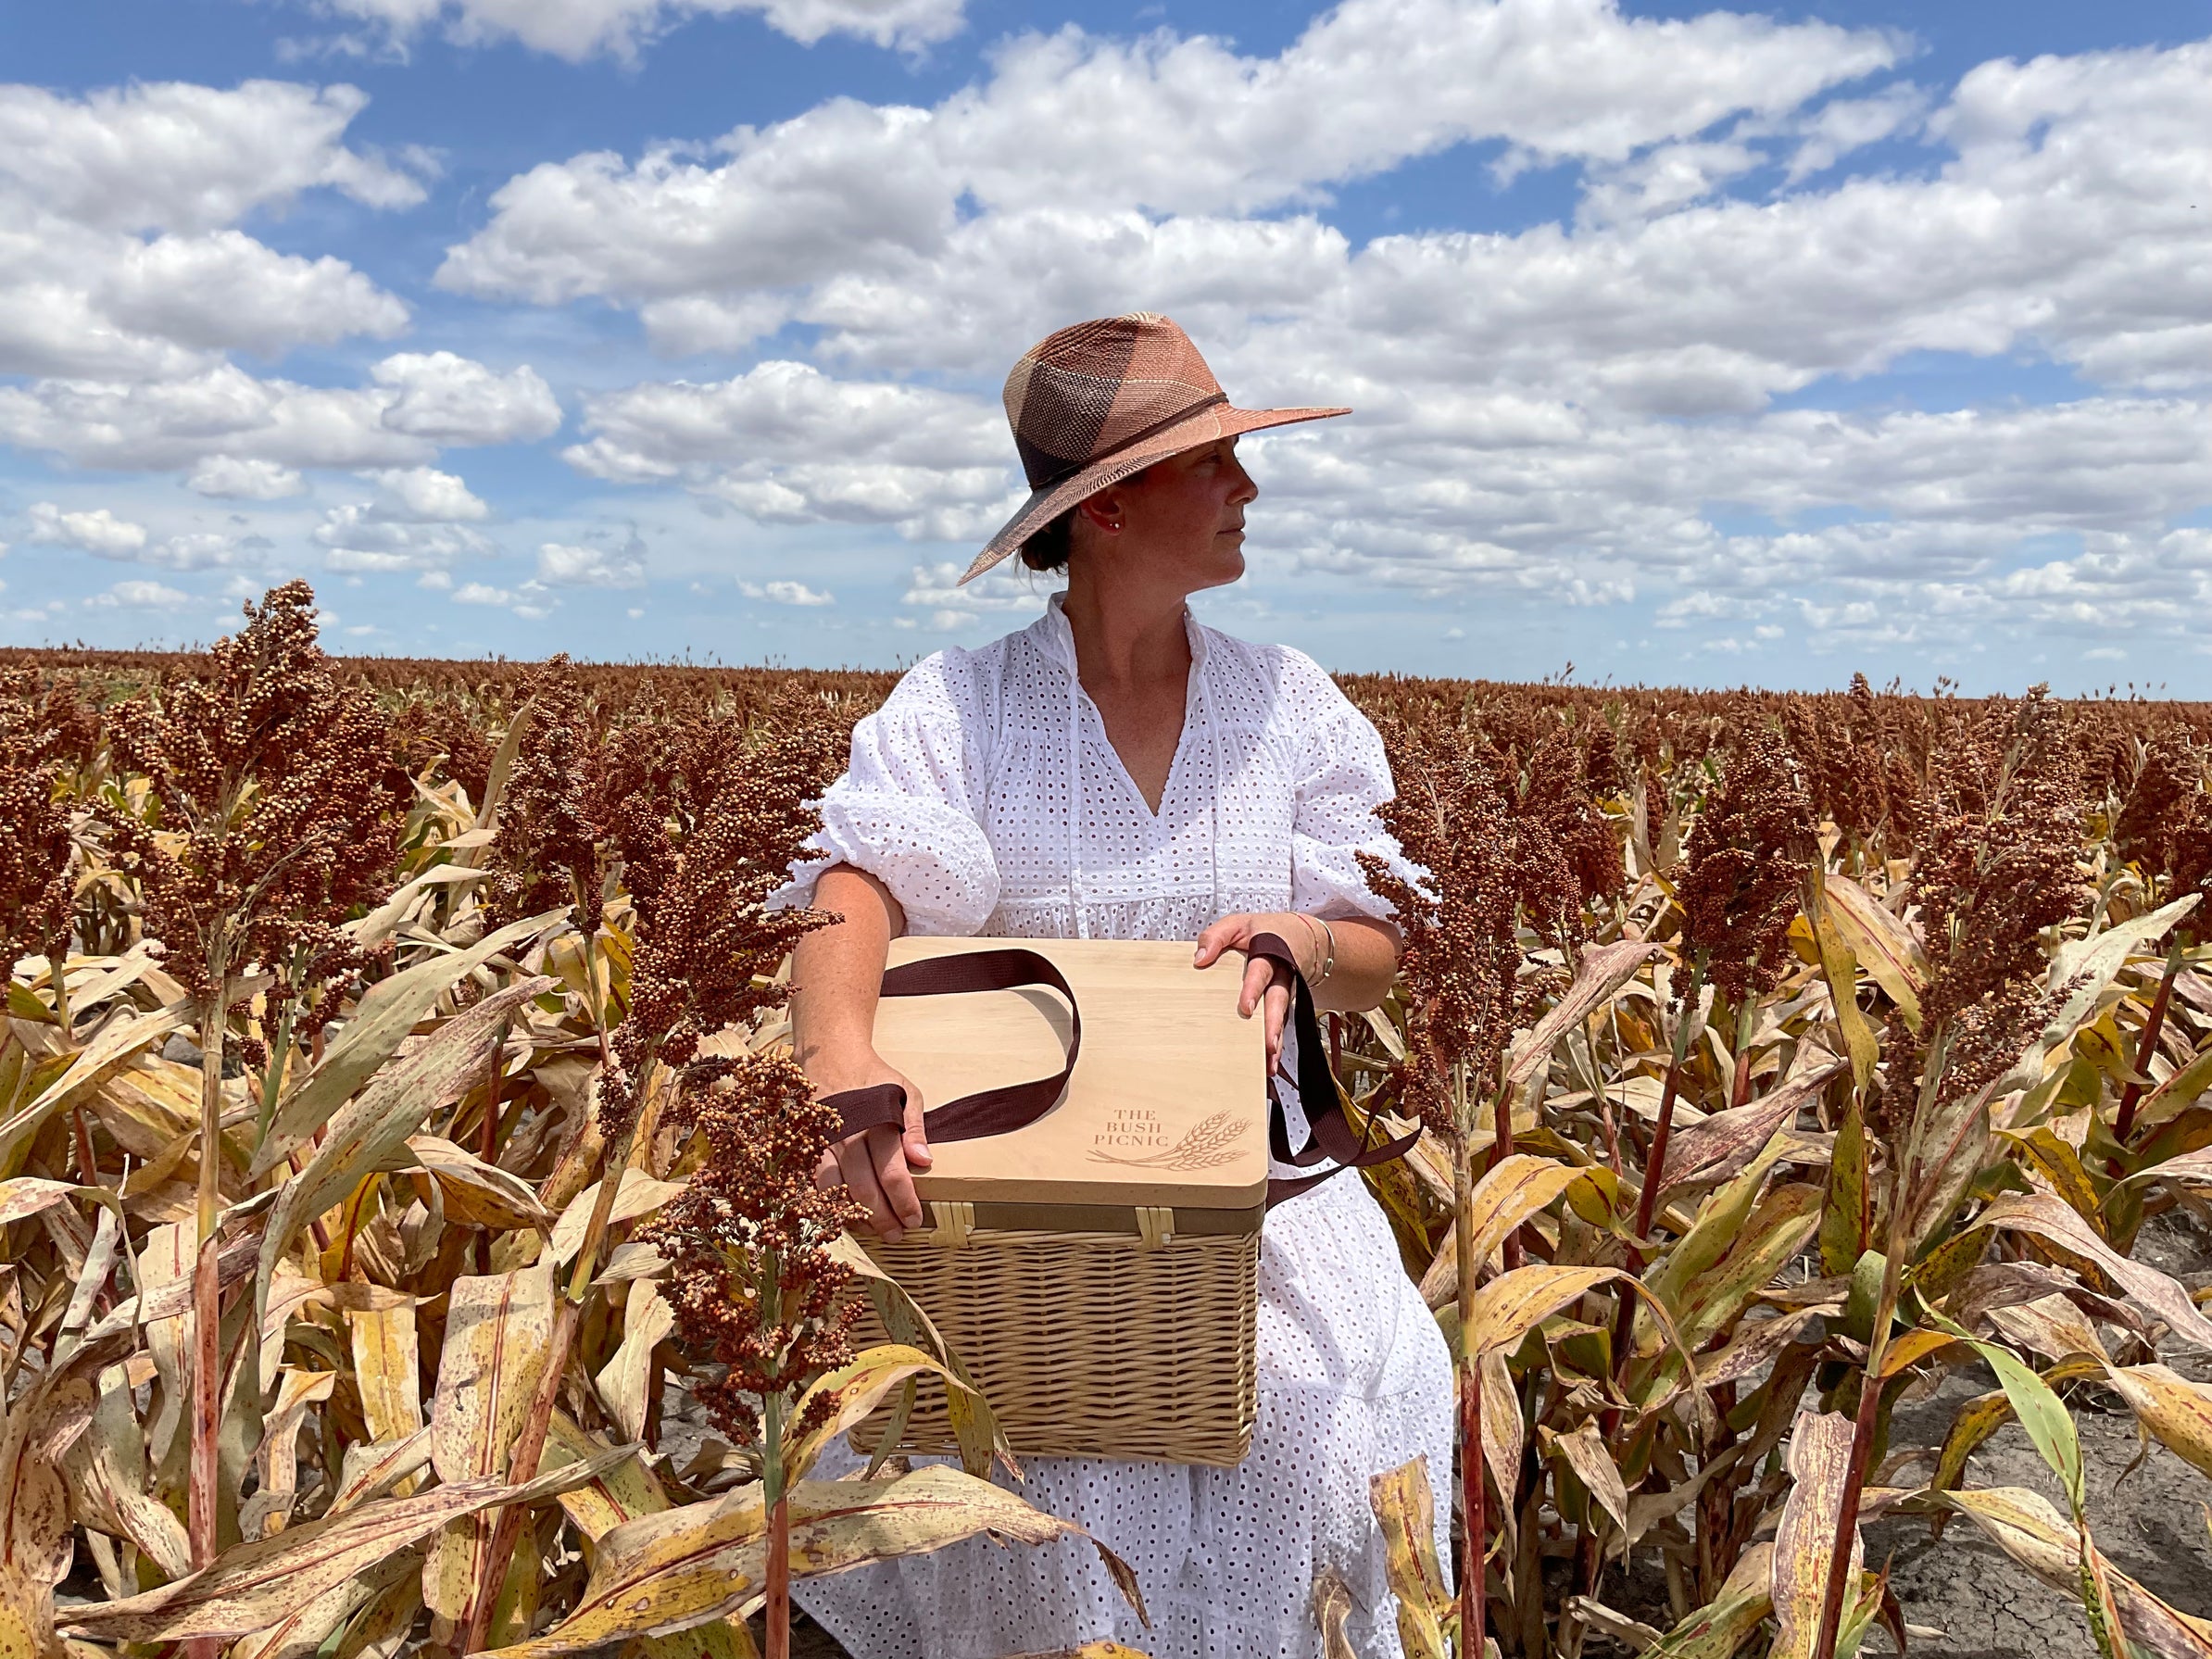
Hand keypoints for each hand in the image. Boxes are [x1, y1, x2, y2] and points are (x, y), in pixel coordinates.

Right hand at [807, 1048, 932, 1241]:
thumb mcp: (905, 1093)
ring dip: (855, 1215)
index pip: (892, 1173)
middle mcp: (849, 1136)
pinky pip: (815, 1181)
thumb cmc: (873, 1078)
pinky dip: (829, 1202)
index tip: (914, 1219)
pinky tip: (843, 1214)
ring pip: (837, 1190)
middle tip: (897, 1234)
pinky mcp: (807, 1146)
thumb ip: (914, 1128)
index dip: (904, 1201)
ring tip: (873, 1230)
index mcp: (877, 1123)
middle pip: (865, 1189)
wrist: (830, 1056)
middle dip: (883, 1217)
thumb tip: (924, 1162)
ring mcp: (824, 1143)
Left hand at [1193, 912, 1302, 1073]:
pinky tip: (1269, 1064)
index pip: (1260, 972)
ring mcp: (1284, 993)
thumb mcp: (1237, 924)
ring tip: (1269, 1063)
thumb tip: (1199, 959)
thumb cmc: (1262, 932)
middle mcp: (1281, 976)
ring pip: (1281, 1018)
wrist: (1300, 936)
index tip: (1245, 1008)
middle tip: (1266, 1045)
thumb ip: (1216, 936)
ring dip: (1276, 1040)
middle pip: (1278, 1001)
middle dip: (1272, 1024)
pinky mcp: (1282, 1006)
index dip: (1253, 988)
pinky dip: (1275, 1046)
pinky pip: (1279, 1025)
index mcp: (1269, 954)